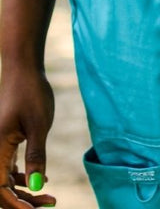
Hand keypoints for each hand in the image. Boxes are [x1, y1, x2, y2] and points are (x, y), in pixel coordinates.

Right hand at [0, 68, 55, 206]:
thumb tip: (36, 185)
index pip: (0, 190)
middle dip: (22, 201)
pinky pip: (6, 170)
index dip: (17, 205)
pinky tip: (40, 179)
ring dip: (23, 192)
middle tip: (50, 202)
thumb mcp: (39, 125)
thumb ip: (36, 156)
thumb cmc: (31, 92)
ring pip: (4, 181)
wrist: (24, 69)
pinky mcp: (3, 143)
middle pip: (0, 190)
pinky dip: (21, 179)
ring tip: (48, 196)